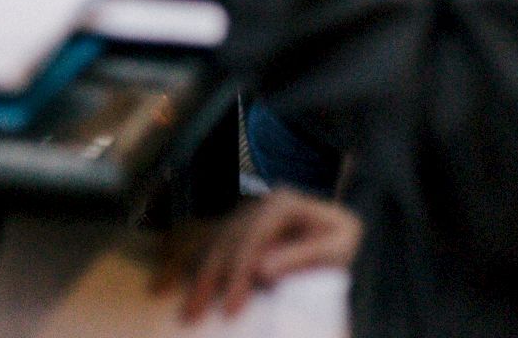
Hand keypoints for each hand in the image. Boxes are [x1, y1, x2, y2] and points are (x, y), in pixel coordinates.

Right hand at [182, 190, 360, 320]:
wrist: (342, 228)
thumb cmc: (343, 242)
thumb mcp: (337, 248)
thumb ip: (303, 256)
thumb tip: (261, 269)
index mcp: (282, 204)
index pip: (251, 240)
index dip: (237, 274)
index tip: (229, 310)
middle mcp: (258, 203)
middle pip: (225, 240)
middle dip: (206, 278)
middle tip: (192, 313)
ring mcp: (246, 212)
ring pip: (212, 239)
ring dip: (192, 270)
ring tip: (176, 299)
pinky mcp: (239, 225)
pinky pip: (209, 240)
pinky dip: (188, 258)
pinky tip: (174, 279)